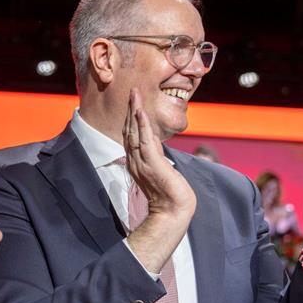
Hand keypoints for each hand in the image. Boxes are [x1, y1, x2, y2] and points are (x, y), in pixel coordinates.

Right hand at [123, 89, 195, 221]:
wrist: (172, 211)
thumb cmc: (169, 195)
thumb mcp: (162, 170)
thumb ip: (156, 156)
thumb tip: (156, 144)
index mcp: (136, 162)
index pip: (132, 136)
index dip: (131, 119)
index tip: (133, 103)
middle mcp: (135, 160)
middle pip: (130, 130)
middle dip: (131, 110)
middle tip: (132, 91)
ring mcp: (142, 161)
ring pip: (135, 132)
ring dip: (135, 111)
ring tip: (135, 94)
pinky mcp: (151, 163)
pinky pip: (145, 140)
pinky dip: (142, 125)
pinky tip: (141, 111)